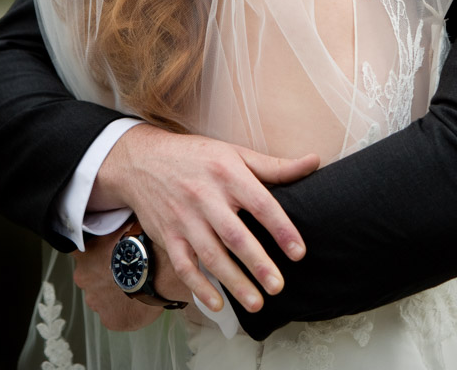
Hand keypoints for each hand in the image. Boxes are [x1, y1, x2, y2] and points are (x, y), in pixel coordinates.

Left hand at [71, 229, 163, 331]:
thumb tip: (111, 217)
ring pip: (102, 298)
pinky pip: (114, 316)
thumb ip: (110, 227)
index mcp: (84, 254)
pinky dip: (124, 310)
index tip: (105, 254)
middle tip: (126, 269)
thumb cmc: (143, 243)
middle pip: (90, 278)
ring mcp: (95, 301)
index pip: (80, 254)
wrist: (158, 267)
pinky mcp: (109, 319)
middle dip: (104, 276)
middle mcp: (84, 278)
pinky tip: (139, 298)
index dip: (93, 255)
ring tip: (136, 284)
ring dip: (114, 294)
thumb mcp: (122, 224)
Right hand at [95, 125, 319, 313]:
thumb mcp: (235, 154)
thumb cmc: (197, 157)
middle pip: (235, 235)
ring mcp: (184, 219)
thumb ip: (274, 166)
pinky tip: (218, 303)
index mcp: (228, 174)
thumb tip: (314, 162)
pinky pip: (184, 266)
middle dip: (257, 264)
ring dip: (234, 282)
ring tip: (256, 303)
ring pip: (211, 256)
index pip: (260, 204)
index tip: (298, 252)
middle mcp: (205, 197)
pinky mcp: (168, 235)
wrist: (142, 160)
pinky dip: (199, 287)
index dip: (281, 228)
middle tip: (278, 286)